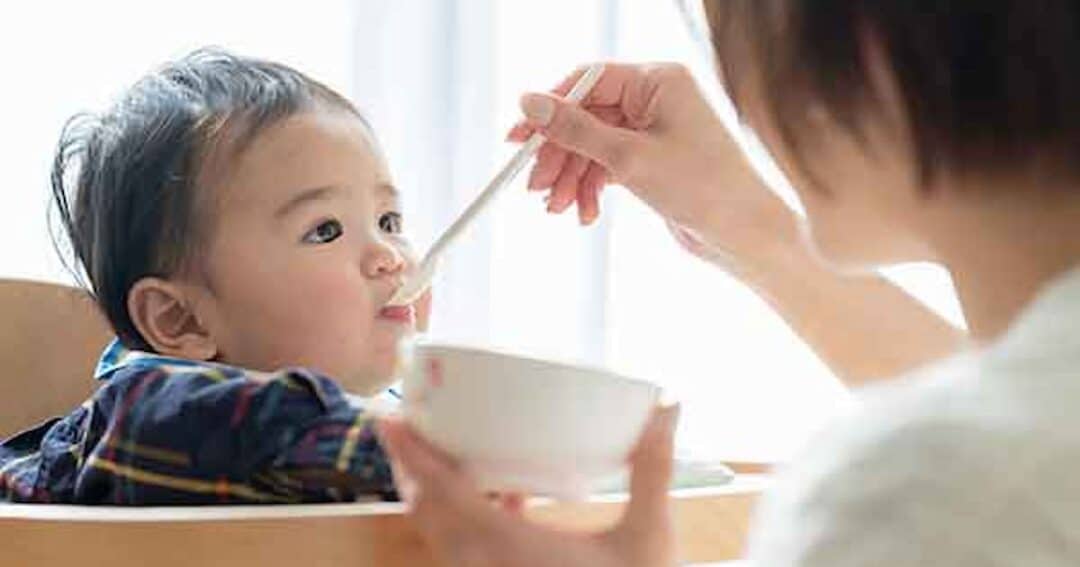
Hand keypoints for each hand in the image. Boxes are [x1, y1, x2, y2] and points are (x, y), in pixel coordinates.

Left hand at [376, 406, 680, 566]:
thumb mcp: (648, 533)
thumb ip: (653, 468)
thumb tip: (668, 405)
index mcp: (510, 548)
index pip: (443, 494)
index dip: (411, 455)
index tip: (388, 418)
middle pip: (426, 511)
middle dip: (411, 466)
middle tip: (414, 422)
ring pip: (441, 533)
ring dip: (434, 492)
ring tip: (446, 450)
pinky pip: (465, 549)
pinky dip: (464, 517)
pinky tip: (506, 495)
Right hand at [510, 63, 799, 271]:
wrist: (745, 234)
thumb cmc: (703, 187)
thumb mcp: (628, 158)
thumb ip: (575, 130)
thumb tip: (529, 103)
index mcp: (658, 80)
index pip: (588, 80)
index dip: (551, 109)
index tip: (520, 137)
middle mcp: (657, 99)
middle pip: (586, 116)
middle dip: (559, 154)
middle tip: (535, 186)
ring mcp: (654, 130)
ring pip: (593, 146)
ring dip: (572, 178)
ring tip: (557, 208)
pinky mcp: (652, 161)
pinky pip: (608, 166)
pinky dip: (592, 188)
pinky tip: (584, 213)